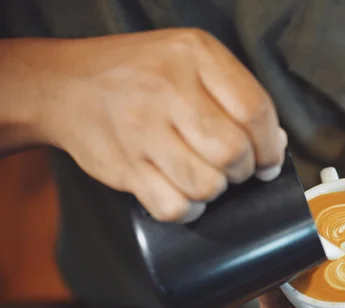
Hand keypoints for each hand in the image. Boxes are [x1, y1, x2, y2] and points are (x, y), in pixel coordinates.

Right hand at [31, 29, 286, 221]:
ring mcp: (142, 129)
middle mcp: (168, 89)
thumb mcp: (191, 60)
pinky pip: (173, 207)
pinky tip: (183, 193)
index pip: (255, 110)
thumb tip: (274, 144)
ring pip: (207, 185)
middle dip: (243, 170)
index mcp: (195, 55)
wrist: (65, 84)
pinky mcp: (124, 166)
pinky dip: (187, 209)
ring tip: (204, 175)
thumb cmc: (139, 74)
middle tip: (233, 167)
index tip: (268, 160)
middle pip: (233, 151)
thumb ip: (235, 95)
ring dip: (215, 190)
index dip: (270, 145)